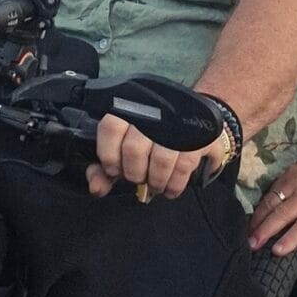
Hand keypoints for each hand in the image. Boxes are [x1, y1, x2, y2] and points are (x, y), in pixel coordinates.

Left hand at [87, 116, 227, 200]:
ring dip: (156, 181)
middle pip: (135, 149)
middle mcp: (152, 112)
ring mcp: (178, 123)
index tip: (113, 170)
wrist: (192, 112)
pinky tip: (171, 188)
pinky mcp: (200, 136)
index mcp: (129, 108)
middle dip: (134, 173)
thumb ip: (106, 166)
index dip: (109, 155)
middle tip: (139, 178)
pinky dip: (175, 184)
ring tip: (156, 185)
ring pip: (161, 160)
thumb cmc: (153, 131)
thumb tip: (96, 187)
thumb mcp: (125, 144)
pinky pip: (184, 166)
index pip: (111, 128)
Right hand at [248, 152, 296, 265]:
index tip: (276, 251)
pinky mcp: (292, 171)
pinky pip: (273, 189)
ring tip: (249, 232)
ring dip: (259, 217)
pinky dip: (263, 203)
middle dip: (266, 230)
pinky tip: (257, 216)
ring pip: (274, 200)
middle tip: (252, 244)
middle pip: (283, 213)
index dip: (289, 239)